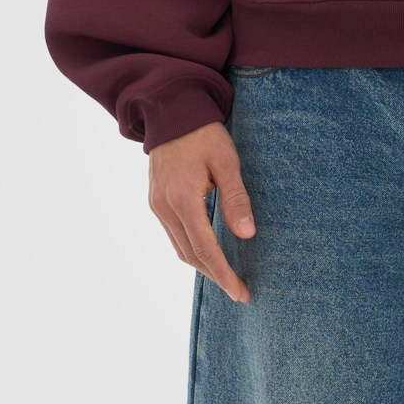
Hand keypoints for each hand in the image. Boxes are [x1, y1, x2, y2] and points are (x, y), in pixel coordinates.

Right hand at [148, 121, 256, 302]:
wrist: (170, 111)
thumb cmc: (203, 133)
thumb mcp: (227, 161)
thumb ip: (236, 198)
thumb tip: (247, 234)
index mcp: (182, 198)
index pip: (204, 248)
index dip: (223, 274)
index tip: (240, 292)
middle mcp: (164, 207)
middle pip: (190, 255)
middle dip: (216, 275)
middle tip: (240, 290)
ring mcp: (156, 205)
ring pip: (179, 248)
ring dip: (203, 265)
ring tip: (227, 276)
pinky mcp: (156, 201)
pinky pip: (174, 235)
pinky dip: (192, 249)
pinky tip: (209, 253)